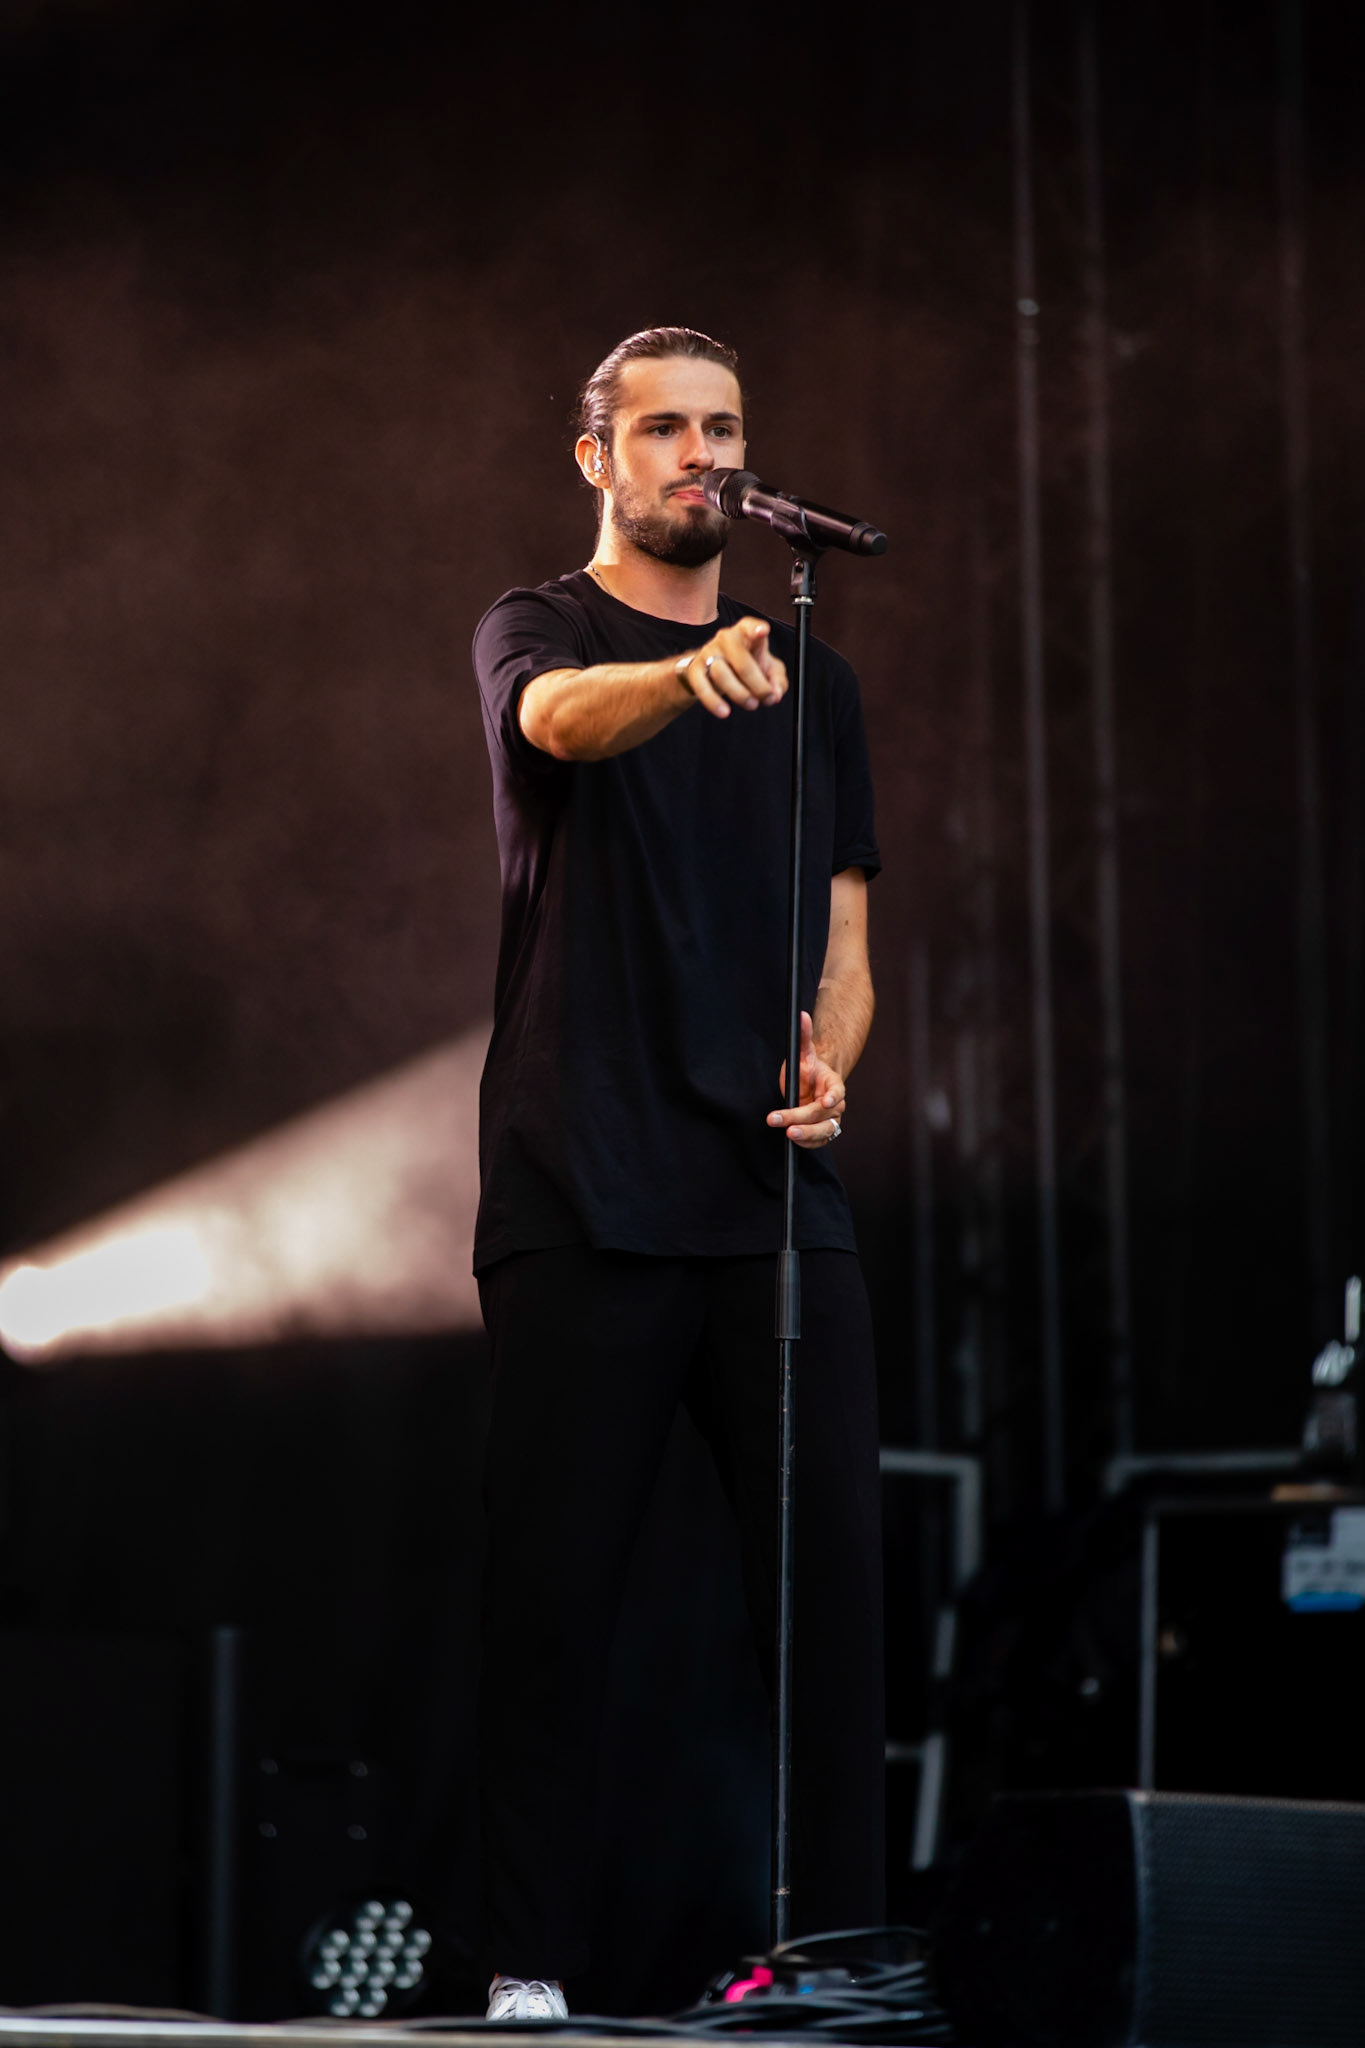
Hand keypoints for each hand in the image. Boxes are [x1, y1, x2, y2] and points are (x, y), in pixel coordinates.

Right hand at [681, 617, 787, 719]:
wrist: (714, 670)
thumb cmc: (746, 665)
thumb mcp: (768, 669)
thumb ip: (778, 680)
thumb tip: (776, 694)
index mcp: (746, 632)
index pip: (750, 626)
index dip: (756, 628)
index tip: (763, 632)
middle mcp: (726, 638)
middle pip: (741, 660)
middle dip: (757, 684)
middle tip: (767, 698)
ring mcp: (708, 652)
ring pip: (721, 674)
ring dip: (740, 694)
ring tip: (751, 705)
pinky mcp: (695, 670)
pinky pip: (702, 687)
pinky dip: (713, 702)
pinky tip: (724, 712)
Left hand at [768, 1011, 845, 1146]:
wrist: (810, 1085)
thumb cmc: (807, 1070)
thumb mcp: (803, 1054)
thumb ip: (804, 1037)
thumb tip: (801, 1015)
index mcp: (833, 1084)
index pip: (838, 1091)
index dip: (833, 1096)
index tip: (825, 1100)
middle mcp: (835, 1104)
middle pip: (824, 1114)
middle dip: (803, 1119)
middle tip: (784, 1123)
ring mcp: (830, 1119)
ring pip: (824, 1131)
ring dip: (807, 1135)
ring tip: (789, 1134)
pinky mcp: (822, 1132)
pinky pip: (818, 1141)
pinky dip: (807, 1142)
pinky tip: (792, 1140)